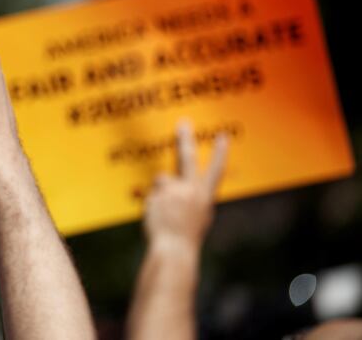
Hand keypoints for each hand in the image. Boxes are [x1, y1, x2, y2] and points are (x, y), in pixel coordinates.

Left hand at [143, 122, 227, 253]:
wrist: (173, 249)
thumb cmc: (187, 236)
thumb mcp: (201, 216)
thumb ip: (196, 197)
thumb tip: (185, 183)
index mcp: (204, 197)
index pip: (215, 171)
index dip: (220, 153)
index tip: (223, 136)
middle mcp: (190, 191)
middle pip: (187, 158)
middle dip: (185, 139)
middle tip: (183, 123)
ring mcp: (172, 192)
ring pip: (162, 179)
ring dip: (161, 191)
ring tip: (165, 212)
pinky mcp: (156, 195)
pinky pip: (151, 192)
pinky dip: (151, 201)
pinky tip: (157, 216)